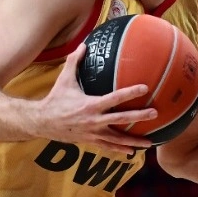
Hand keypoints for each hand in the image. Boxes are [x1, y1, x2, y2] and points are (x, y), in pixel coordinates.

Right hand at [35, 43, 157, 153]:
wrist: (43, 122)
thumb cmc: (55, 99)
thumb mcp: (64, 79)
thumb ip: (74, 61)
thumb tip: (84, 44)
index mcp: (90, 104)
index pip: (115, 98)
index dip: (130, 92)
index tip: (145, 88)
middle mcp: (94, 120)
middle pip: (121, 119)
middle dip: (139, 116)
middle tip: (155, 113)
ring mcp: (93, 132)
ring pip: (117, 139)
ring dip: (134, 141)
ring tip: (149, 142)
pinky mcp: (90, 141)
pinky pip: (108, 146)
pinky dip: (120, 149)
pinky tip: (131, 152)